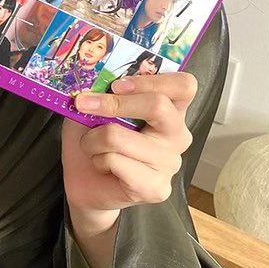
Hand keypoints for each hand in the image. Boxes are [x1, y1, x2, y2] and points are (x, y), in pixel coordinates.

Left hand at [59, 71, 196, 220]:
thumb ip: (100, 91)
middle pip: (158, 106)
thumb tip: (92, 80)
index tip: (116, 85)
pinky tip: (103, 166)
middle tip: (84, 104)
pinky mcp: (156, 187)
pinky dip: (97, 159)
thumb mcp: (93, 107)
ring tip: (92, 146)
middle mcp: (177, 135)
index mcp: (170, 110)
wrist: (85, 183)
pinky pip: (115, 161)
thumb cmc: (94, 140)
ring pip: (119, 136)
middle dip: (113, 103)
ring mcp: (170, 163)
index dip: (150, 80)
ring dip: (93, 139)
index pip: (183, 86)